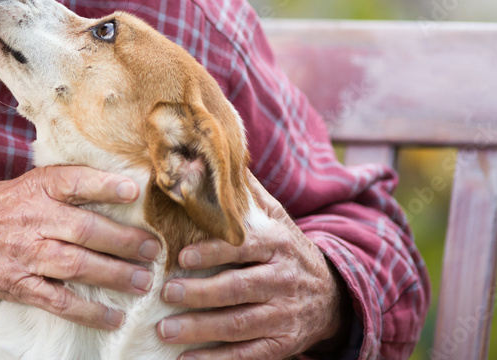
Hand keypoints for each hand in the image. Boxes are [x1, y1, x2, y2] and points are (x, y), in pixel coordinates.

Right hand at [0, 165, 162, 328]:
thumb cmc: (0, 207)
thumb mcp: (27, 183)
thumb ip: (64, 185)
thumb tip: (118, 183)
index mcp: (37, 188)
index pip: (74, 182)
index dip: (104, 185)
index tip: (134, 191)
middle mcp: (33, 220)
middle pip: (84, 230)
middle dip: (123, 242)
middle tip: (152, 250)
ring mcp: (26, 254)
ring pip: (77, 265)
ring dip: (114, 276)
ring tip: (143, 282)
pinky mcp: (21, 285)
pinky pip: (59, 301)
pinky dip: (88, 312)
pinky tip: (114, 317)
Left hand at [157, 180, 349, 358]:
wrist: (332, 294)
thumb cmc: (285, 248)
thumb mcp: (272, 215)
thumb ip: (241, 191)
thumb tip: (203, 156)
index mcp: (276, 244)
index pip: (243, 247)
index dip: (213, 251)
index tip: (182, 256)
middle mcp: (282, 279)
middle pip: (238, 288)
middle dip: (199, 293)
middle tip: (165, 292)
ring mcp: (283, 314)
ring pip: (239, 324)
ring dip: (200, 328)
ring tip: (165, 328)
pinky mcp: (282, 343)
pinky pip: (248, 355)